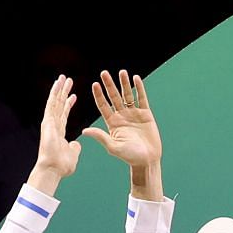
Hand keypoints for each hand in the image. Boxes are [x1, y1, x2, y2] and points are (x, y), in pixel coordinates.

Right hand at [27, 75, 80, 193]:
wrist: (53, 168)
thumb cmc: (62, 165)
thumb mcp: (72, 153)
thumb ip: (74, 147)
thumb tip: (76, 144)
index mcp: (59, 131)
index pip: (64, 114)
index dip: (68, 104)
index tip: (73, 95)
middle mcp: (53, 124)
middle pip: (59, 104)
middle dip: (63, 92)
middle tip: (68, 80)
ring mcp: (49, 122)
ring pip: (54, 101)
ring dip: (59, 89)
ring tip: (63, 77)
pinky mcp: (48, 121)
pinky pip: (52, 104)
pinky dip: (54, 93)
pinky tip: (57, 84)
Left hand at [80, 70, 162, 197]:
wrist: (147, 160)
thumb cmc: (129, 156)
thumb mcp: (113, 146)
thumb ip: (100, 136)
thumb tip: (84, 131)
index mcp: (112, 122)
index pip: (103, 105)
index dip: (99, 94)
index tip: (95, 84)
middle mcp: (122, 116)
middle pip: (114, 97)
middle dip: (109, 85)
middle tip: (104, 73)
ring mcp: (134, 114)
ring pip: (127, 95)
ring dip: (124, 84)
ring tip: (122, 72)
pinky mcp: (146, 115)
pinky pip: (142, 99)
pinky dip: (139, 89)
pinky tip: (136, 79)